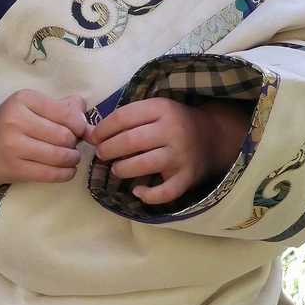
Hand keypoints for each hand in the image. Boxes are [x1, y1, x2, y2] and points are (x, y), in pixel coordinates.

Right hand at [0, 90, 89, 187]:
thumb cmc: (8, 125)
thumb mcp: (29, 107)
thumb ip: (61, 107)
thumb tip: (89, 122)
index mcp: (23, 99)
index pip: (65, 113)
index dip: (80, 124)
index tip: (80, 130)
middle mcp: (17, 120)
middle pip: (65, 135)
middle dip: (75, 143)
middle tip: (73, 145)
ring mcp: (14, 146)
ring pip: (60, 155)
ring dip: (72, 159)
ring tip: (71, 157)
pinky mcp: (14, 169)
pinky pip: (51, 174)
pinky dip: (66, 174)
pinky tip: (67, 170)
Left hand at [87, 97, 249, 205]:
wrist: (213, 137)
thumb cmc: (175, 121)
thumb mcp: (156, 109)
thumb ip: (128, 118)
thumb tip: (91, 133)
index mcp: (162, 109)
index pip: (123, 117)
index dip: (103, 129)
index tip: (94, 137)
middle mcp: (172, 131)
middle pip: (130, 141)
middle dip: (108, 149)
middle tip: (102, 154)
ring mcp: (180, 156)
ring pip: (143, 165)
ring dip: (122, 169)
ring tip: (116, 169)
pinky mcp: (187, 178)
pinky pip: (164, 192)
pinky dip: (148, 195)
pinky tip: (138, 191)